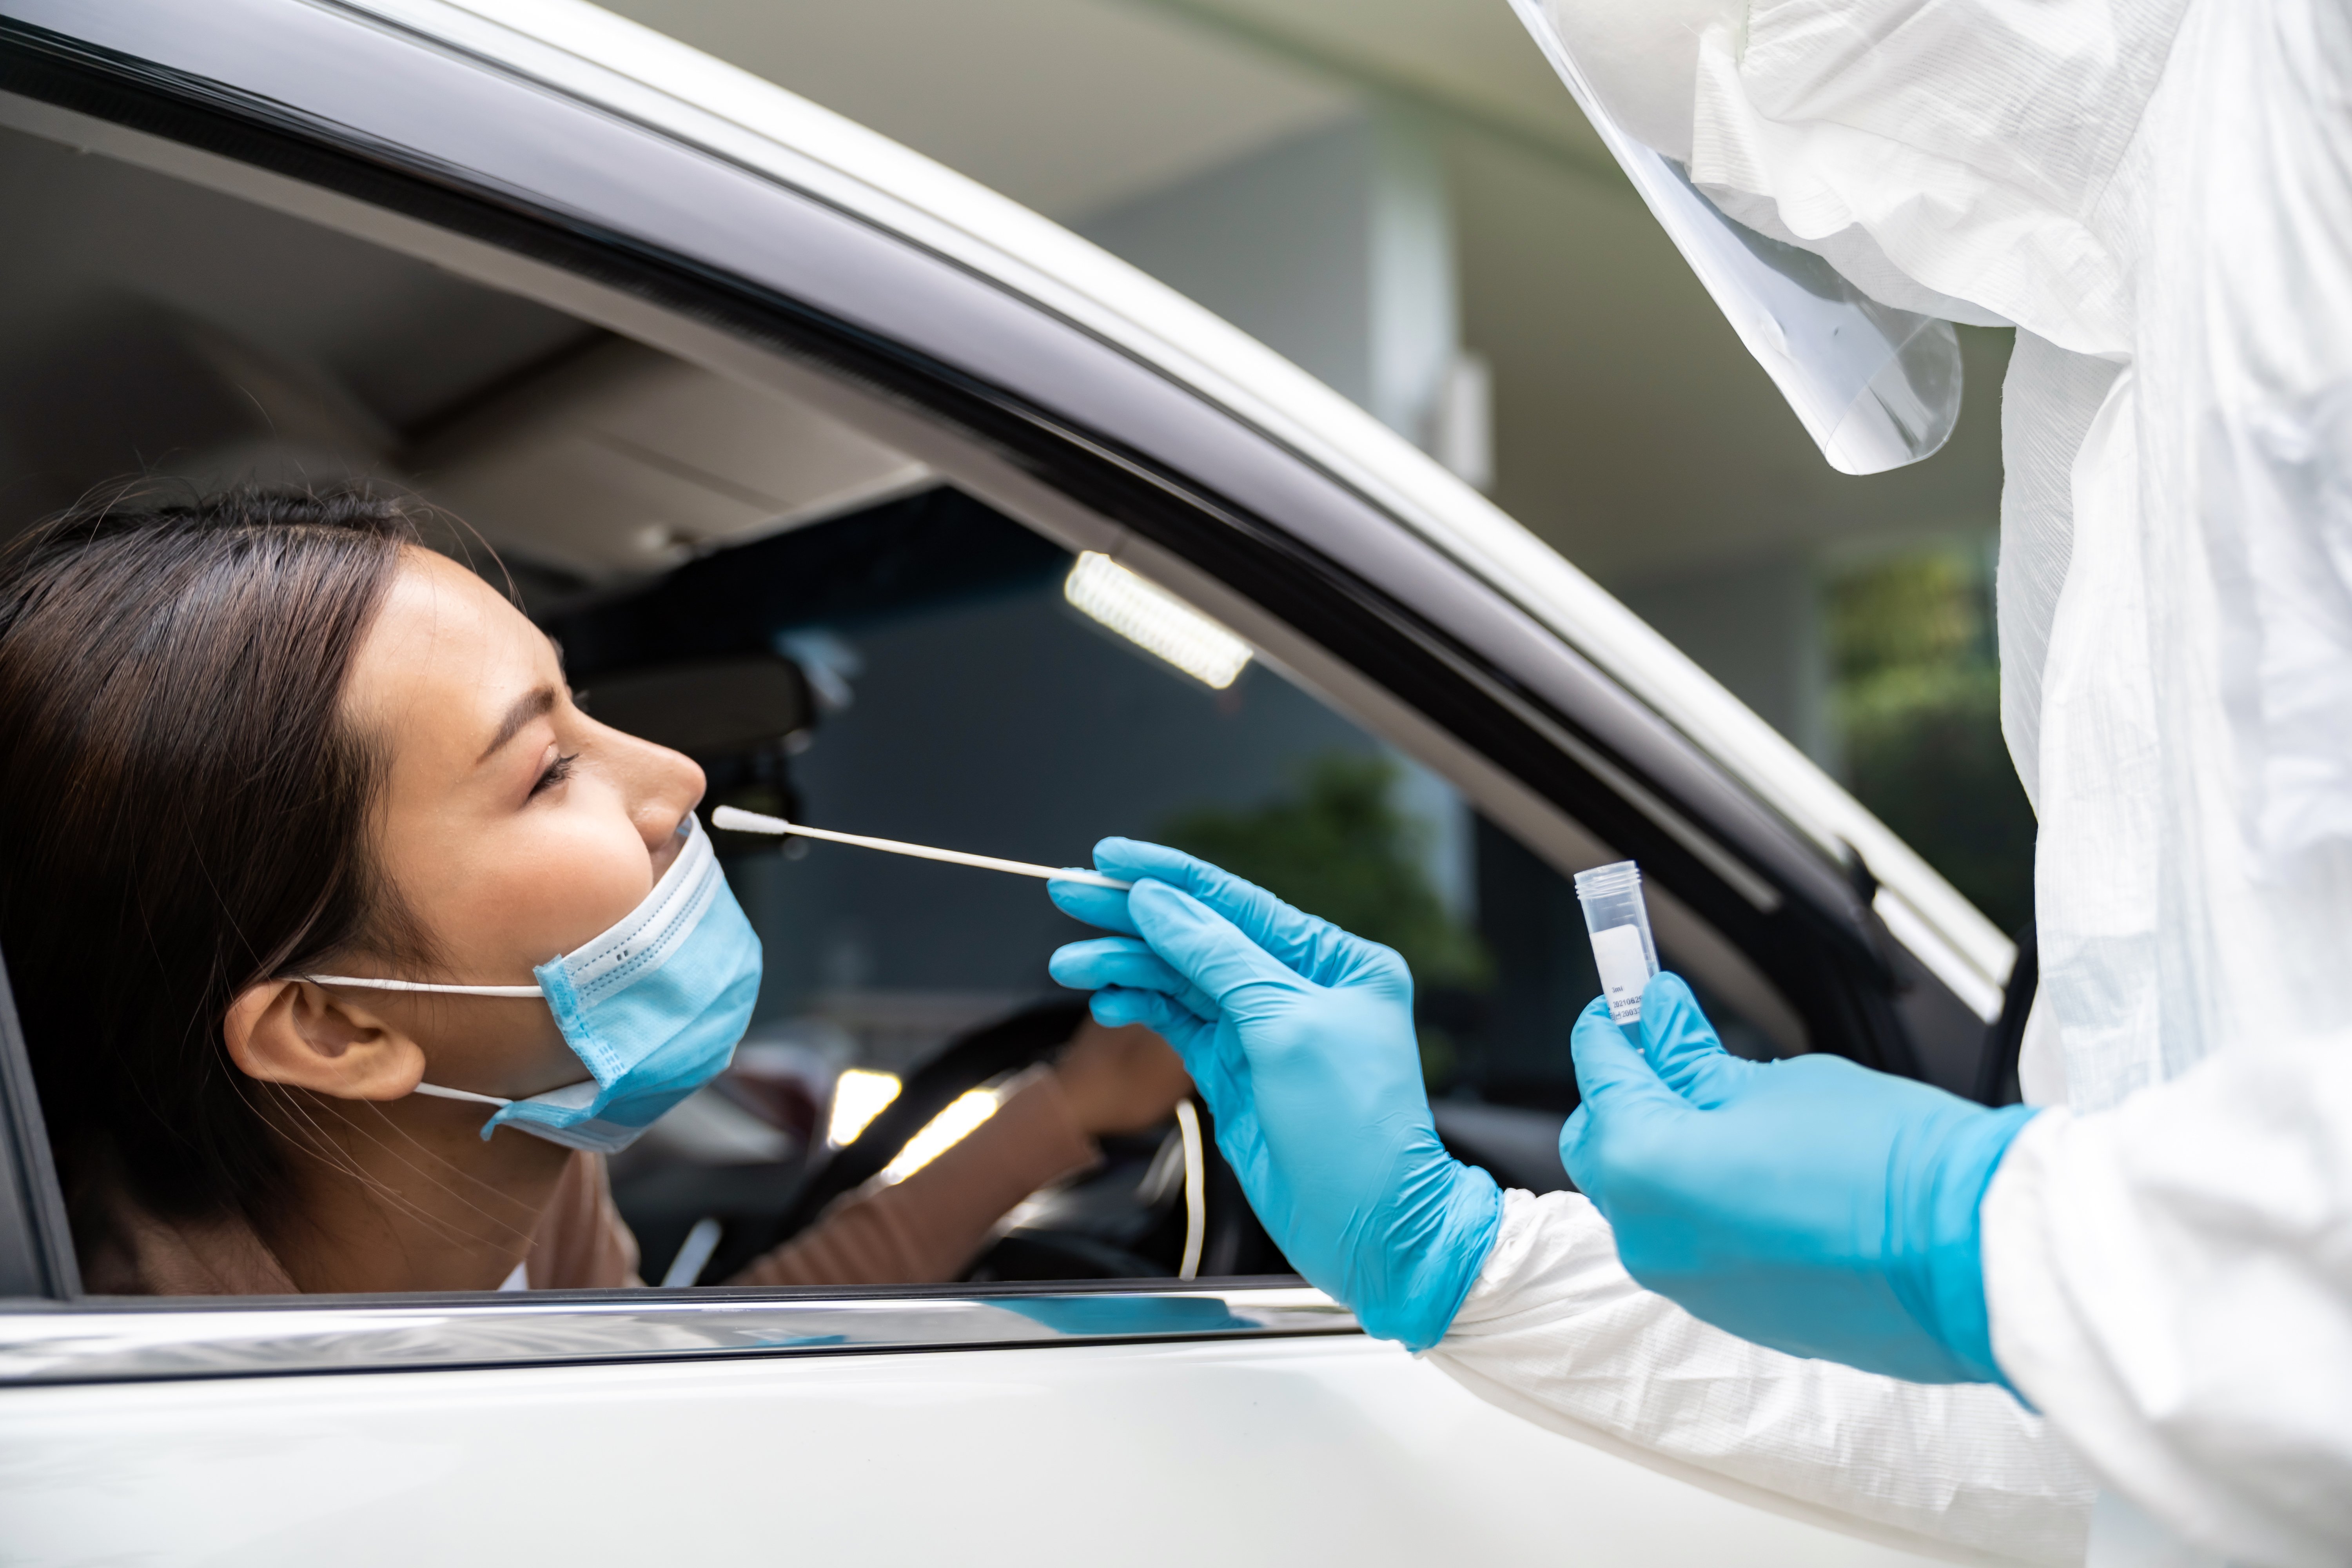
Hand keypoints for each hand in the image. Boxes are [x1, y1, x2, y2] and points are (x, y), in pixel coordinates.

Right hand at [1047, 839, 1499, 1351]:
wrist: (1372, 1229)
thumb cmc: (1357, 1131)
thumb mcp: (1287, 1029)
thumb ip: (1218, 959)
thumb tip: (1160, 902)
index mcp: (1335, 961)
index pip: (1237, 902)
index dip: (1169, 876)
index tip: (1111, 856)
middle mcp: (1299, 987)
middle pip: (1198, 935)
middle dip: (1131, 916)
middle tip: (1066, 891)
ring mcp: (1264, 1030)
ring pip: (1181, 979)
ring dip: (1125, 966)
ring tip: (1070, 962)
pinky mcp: (1237, 1071)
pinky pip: (1180, 1023)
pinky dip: (1142, 1006)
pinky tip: (1108, 999)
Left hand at [1563, 972, 2038, 1383]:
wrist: (1970, 1255)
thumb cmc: (1885, 1161)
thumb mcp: (1777, 1084)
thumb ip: (1697, 1060)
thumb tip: (1656, 1022)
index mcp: (1643, 1165)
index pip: (1601, 1073)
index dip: (1612, 1025)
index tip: (1628, 999)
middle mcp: (1647, 1236)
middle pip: (1602, 1147)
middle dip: (1626, 1095)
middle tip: (1673, 1050)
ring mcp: (1687, 1284)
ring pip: (1644, 1202)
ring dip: (1668, 1153)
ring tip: (1730, 1110)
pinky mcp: (1733, 1314)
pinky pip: (1692, 1244)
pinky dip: (1704, 1203)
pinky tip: (1760, 1173)